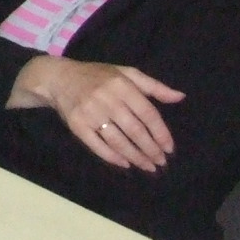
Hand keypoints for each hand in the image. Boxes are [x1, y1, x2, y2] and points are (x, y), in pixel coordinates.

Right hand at [14, 56, 183, 171]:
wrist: (59, 78)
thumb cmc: (97, 75)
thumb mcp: (125, 73)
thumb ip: (153, 86)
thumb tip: (180, 97)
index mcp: (122, 85)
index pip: (147, 114)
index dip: (161, 133)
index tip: (169, 148)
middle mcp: (107, 99)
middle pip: (135, 130)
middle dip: (151, 149)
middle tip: (161, 162)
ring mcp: (90, 113)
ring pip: (118, 141)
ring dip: (136, 157)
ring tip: (148, 166)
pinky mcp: (77, 125)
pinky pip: (97, 146)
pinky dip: (112, 157)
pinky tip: (125, 164)